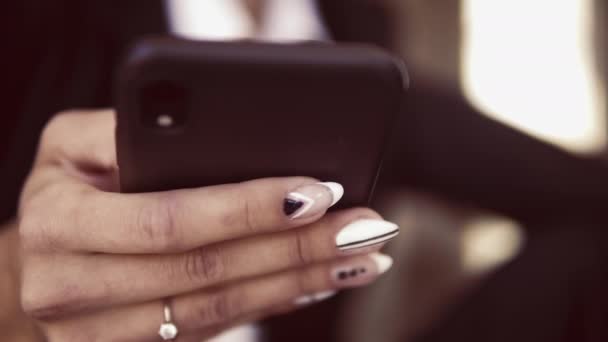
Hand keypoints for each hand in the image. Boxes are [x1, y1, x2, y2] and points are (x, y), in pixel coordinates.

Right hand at [18, 110, 398, 340]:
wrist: (46, 247)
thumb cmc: (73, 180)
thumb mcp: (81, 139)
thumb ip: (136, 133)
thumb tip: (239, 139)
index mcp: (58, 218)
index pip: (170, 218)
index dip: (248, 208)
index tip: (318, 192)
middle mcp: (66, 284)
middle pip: (207, 272)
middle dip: (296, 248)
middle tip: (364, 225)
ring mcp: (94, 333)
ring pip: (218, 310)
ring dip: (299, 280)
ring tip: (359, 257)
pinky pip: (213, 329)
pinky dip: (274, 302)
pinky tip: (317, 280)